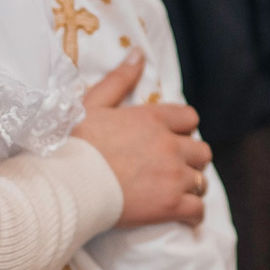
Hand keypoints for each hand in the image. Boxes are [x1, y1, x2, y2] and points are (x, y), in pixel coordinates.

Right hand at [70, 56, 211, 227]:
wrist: (66, 184)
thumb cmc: (74, 144)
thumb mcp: (93, 104)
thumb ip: (119, 79)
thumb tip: (138, 53)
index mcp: (153, 118)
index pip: (189, 118)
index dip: (182, 129)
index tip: (169, 139)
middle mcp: (170, 145)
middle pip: (201, 151)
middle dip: (191, 159)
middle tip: (173, 168)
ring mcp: (173, 176)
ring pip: (203, 180)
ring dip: (192, 185)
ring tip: (177, 191)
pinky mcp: (171, 205)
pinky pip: (198, 210)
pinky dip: (194, 214)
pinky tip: (185, 216)